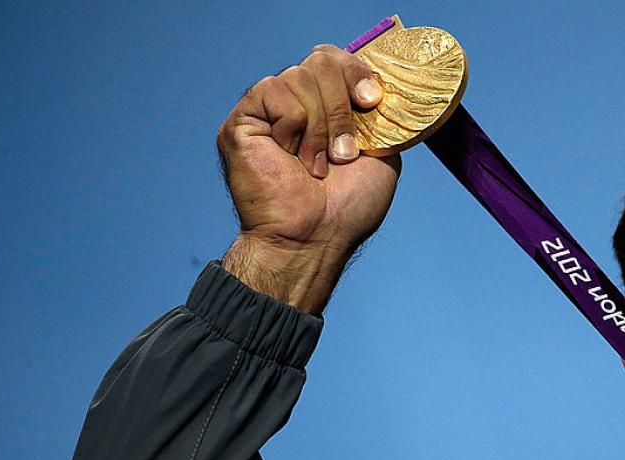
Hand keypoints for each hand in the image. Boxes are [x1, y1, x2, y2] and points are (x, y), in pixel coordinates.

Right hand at [216, 44, 401, 313]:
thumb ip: (378, 114)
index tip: (372, 101)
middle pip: (322, 59)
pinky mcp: (244, 117)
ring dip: (322, 127)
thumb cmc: (346, 207)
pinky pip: (276, 92)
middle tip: (344, 153)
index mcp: (324, 106)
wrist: (315, 236)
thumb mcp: (380, 152)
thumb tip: (381, 83)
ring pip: (301, 75)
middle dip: (343, 106)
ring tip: (317, 166)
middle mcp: (294, 102)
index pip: (335, 58)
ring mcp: (268, 109)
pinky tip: (290, 157)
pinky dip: (295, 126)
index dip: (357, 72)